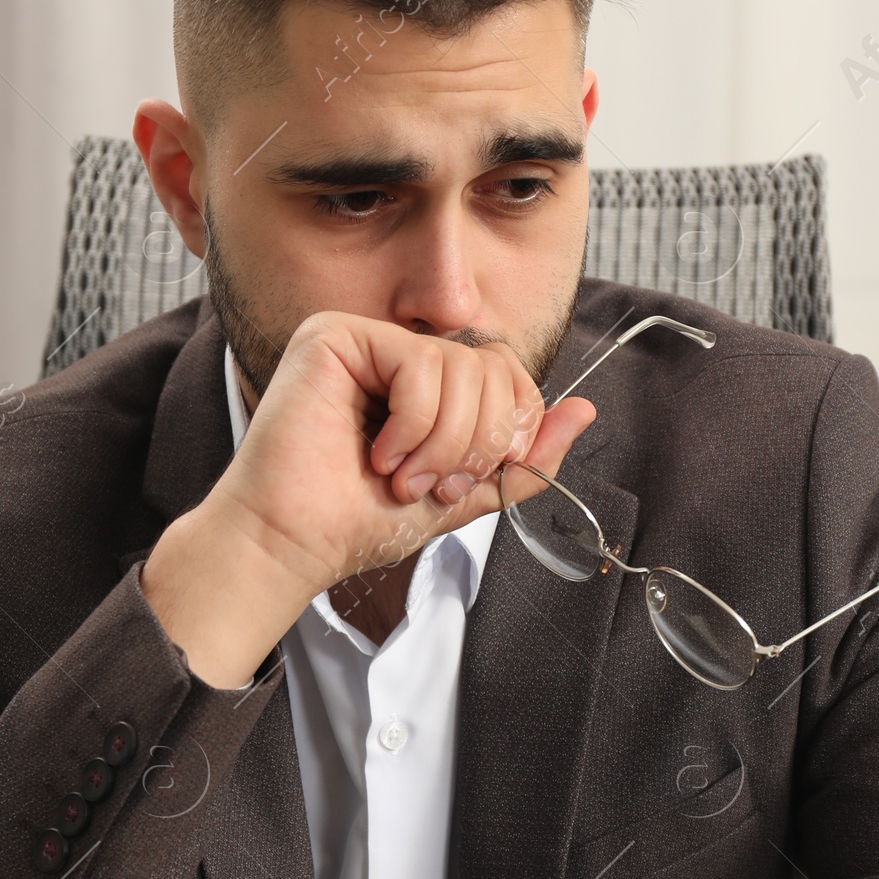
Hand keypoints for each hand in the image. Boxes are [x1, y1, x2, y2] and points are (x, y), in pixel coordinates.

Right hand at [141, 314, 594, 685]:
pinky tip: (379, 453)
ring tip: (401, 476)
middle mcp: (395, 350)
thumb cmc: (358, 521)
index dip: (512, 425)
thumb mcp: (465, 493)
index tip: (471, 478)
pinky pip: (420, 361)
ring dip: (444, 442)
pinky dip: (414, 422)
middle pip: (492, 365)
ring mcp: (365, 338)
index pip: (506, 371)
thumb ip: (524, 457)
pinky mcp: (335, 334)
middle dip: (479, 440)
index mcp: (424, 381)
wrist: (293, 544)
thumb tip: (585, 409)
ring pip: (461, 365)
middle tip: (432, 484)